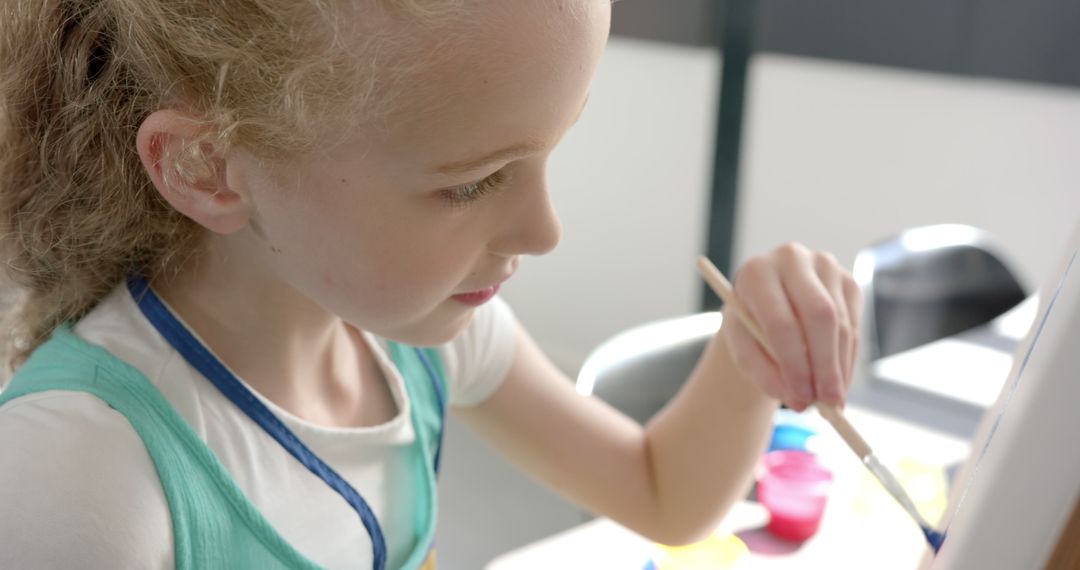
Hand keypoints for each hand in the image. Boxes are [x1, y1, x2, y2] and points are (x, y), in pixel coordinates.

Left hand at [721, 243, 861, 410]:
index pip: (781, 321)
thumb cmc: (749, 328)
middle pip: (820, 316)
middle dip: (825, 366)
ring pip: (842, 323)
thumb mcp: (743, 351)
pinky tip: (839, 382)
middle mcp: (792, 259)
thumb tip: (800, 400)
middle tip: (827, 404)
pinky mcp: (848, 281)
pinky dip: (848, 360)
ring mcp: (825, 266)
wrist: (763, 303)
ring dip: (839, 368)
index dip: (794, 363)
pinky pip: (854, 326)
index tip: (800, 398)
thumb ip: (765, 374)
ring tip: (831, 402)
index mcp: (757, 272)